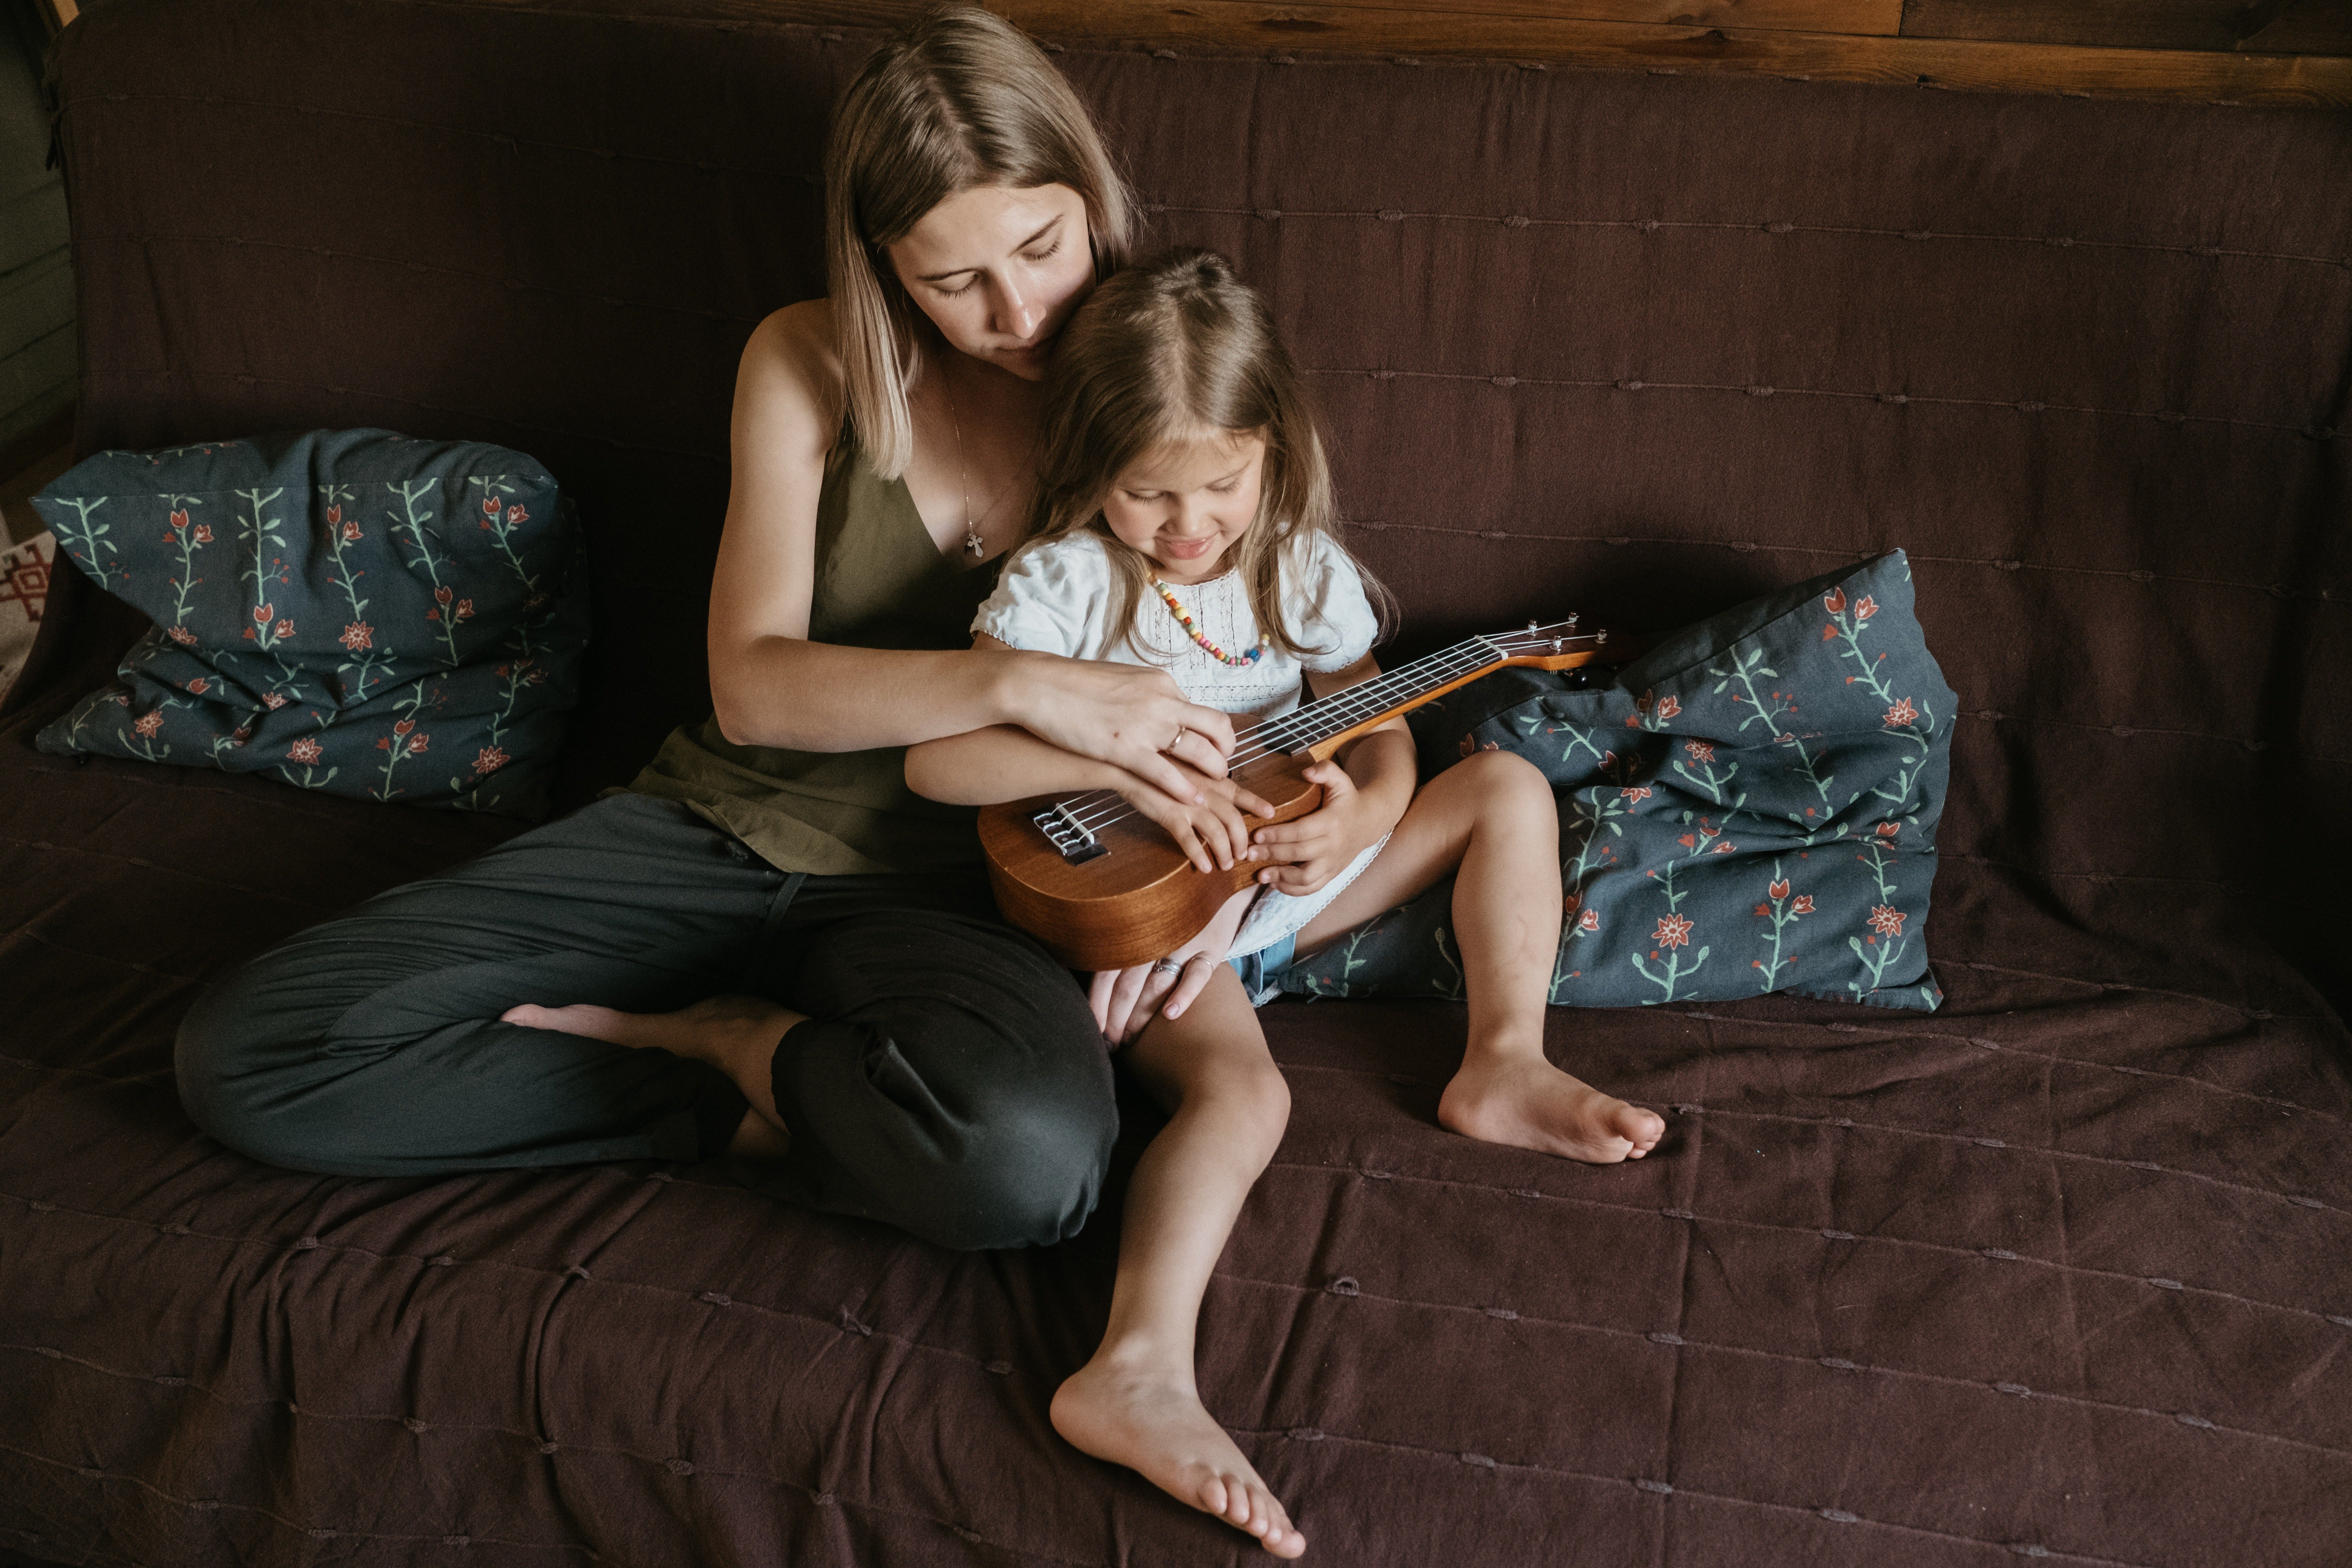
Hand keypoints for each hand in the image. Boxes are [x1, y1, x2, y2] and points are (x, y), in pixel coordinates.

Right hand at [1012, 654, 1239, 803]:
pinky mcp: (1125, 748)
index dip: (1214, 734)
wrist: (1039, 685)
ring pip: (1199, 751)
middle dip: (1225, 752)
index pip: (1203, 710)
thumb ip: (1145, 697)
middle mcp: (1163, 701)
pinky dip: (1184, 789)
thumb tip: (1158, 708)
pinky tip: (1191, 801)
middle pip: (1216, 728)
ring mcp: (1146, 725)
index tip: (1213, 748)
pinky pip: (1166, 773)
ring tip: (1213, 789)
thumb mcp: (1122, 681)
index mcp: (1162, 683)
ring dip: (1212, 771)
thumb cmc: (1072, 684)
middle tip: (1221, 769)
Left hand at [1088, 886, 1256, 1043]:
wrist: (1217, 883)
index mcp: (1134, 931)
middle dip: (1115, 1017)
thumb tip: (1094, 985)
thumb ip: (1123, 946)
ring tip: (1129, 1039)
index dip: (1098, 1002)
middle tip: (1110, 1044)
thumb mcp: (1145, 920)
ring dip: (1141, 1015)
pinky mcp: (1211, 949)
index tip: (1093, 1029)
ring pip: (1156, 984)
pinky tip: (1171, 1015)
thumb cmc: (1172, 911)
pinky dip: (1184, 993)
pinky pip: (1198, 973)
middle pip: (1128, 984)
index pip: (1106, 971)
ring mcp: (1183, 943)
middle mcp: (1154, 937)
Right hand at [1118, 759, 1277, 872]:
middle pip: (1234, 819)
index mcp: (1209, 778)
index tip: (1271, 813)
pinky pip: (1190, 840)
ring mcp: (1189, 803)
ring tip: (1225, 865)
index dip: (1256, 803)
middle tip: (1243, 855)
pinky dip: (1199, 855)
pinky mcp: (1171, 815)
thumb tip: (1211, 797)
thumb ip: (1201, 783)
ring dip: (1224, 852)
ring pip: (1217, 832)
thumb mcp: (1184, 770)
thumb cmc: (1154, 769)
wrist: (1127, 766)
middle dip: (1241, 840)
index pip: (1239, 791)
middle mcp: (1205, 790)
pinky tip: (1203, 867)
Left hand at [1247, 759, 1388, 895]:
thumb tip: (1306, 772)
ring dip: (1282, 878)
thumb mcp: (1340, 779)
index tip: (1257, 834)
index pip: (1302, 831)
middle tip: (1249, 853)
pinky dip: (1293, 890)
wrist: (1369, 822)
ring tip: (1260, 875)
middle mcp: (1333, 845)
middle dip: (1272, 854)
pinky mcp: (1332, 873)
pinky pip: (1313, 887)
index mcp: (1332, 822)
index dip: (1278, 835)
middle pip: (1299, 854)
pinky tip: (1275, 884)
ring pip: (1307, 877)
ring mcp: (1333, 862)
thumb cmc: (1347, 799)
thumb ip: (1325, 771)